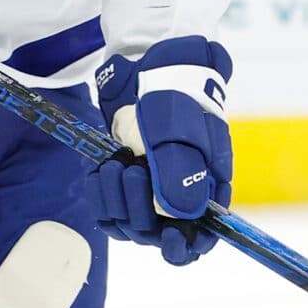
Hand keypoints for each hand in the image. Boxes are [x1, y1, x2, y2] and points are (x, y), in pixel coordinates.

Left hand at [90, 36, 233, 264]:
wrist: (146, 59)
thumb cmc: (173, 92)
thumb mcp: (178, 129)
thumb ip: (181, 173)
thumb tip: (183, 218)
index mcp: (207, 188)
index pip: (201, 239)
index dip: (185, 248)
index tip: (168, 238)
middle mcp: (178, 194)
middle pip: (158, 235)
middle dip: (140, 213)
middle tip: (131, 173)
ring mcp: (149, 186)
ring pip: (129, 223)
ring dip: (117, 202)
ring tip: (115, 164)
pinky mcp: (123, 177)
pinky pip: (108, 207)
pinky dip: (100, 195)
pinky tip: (100, 170)